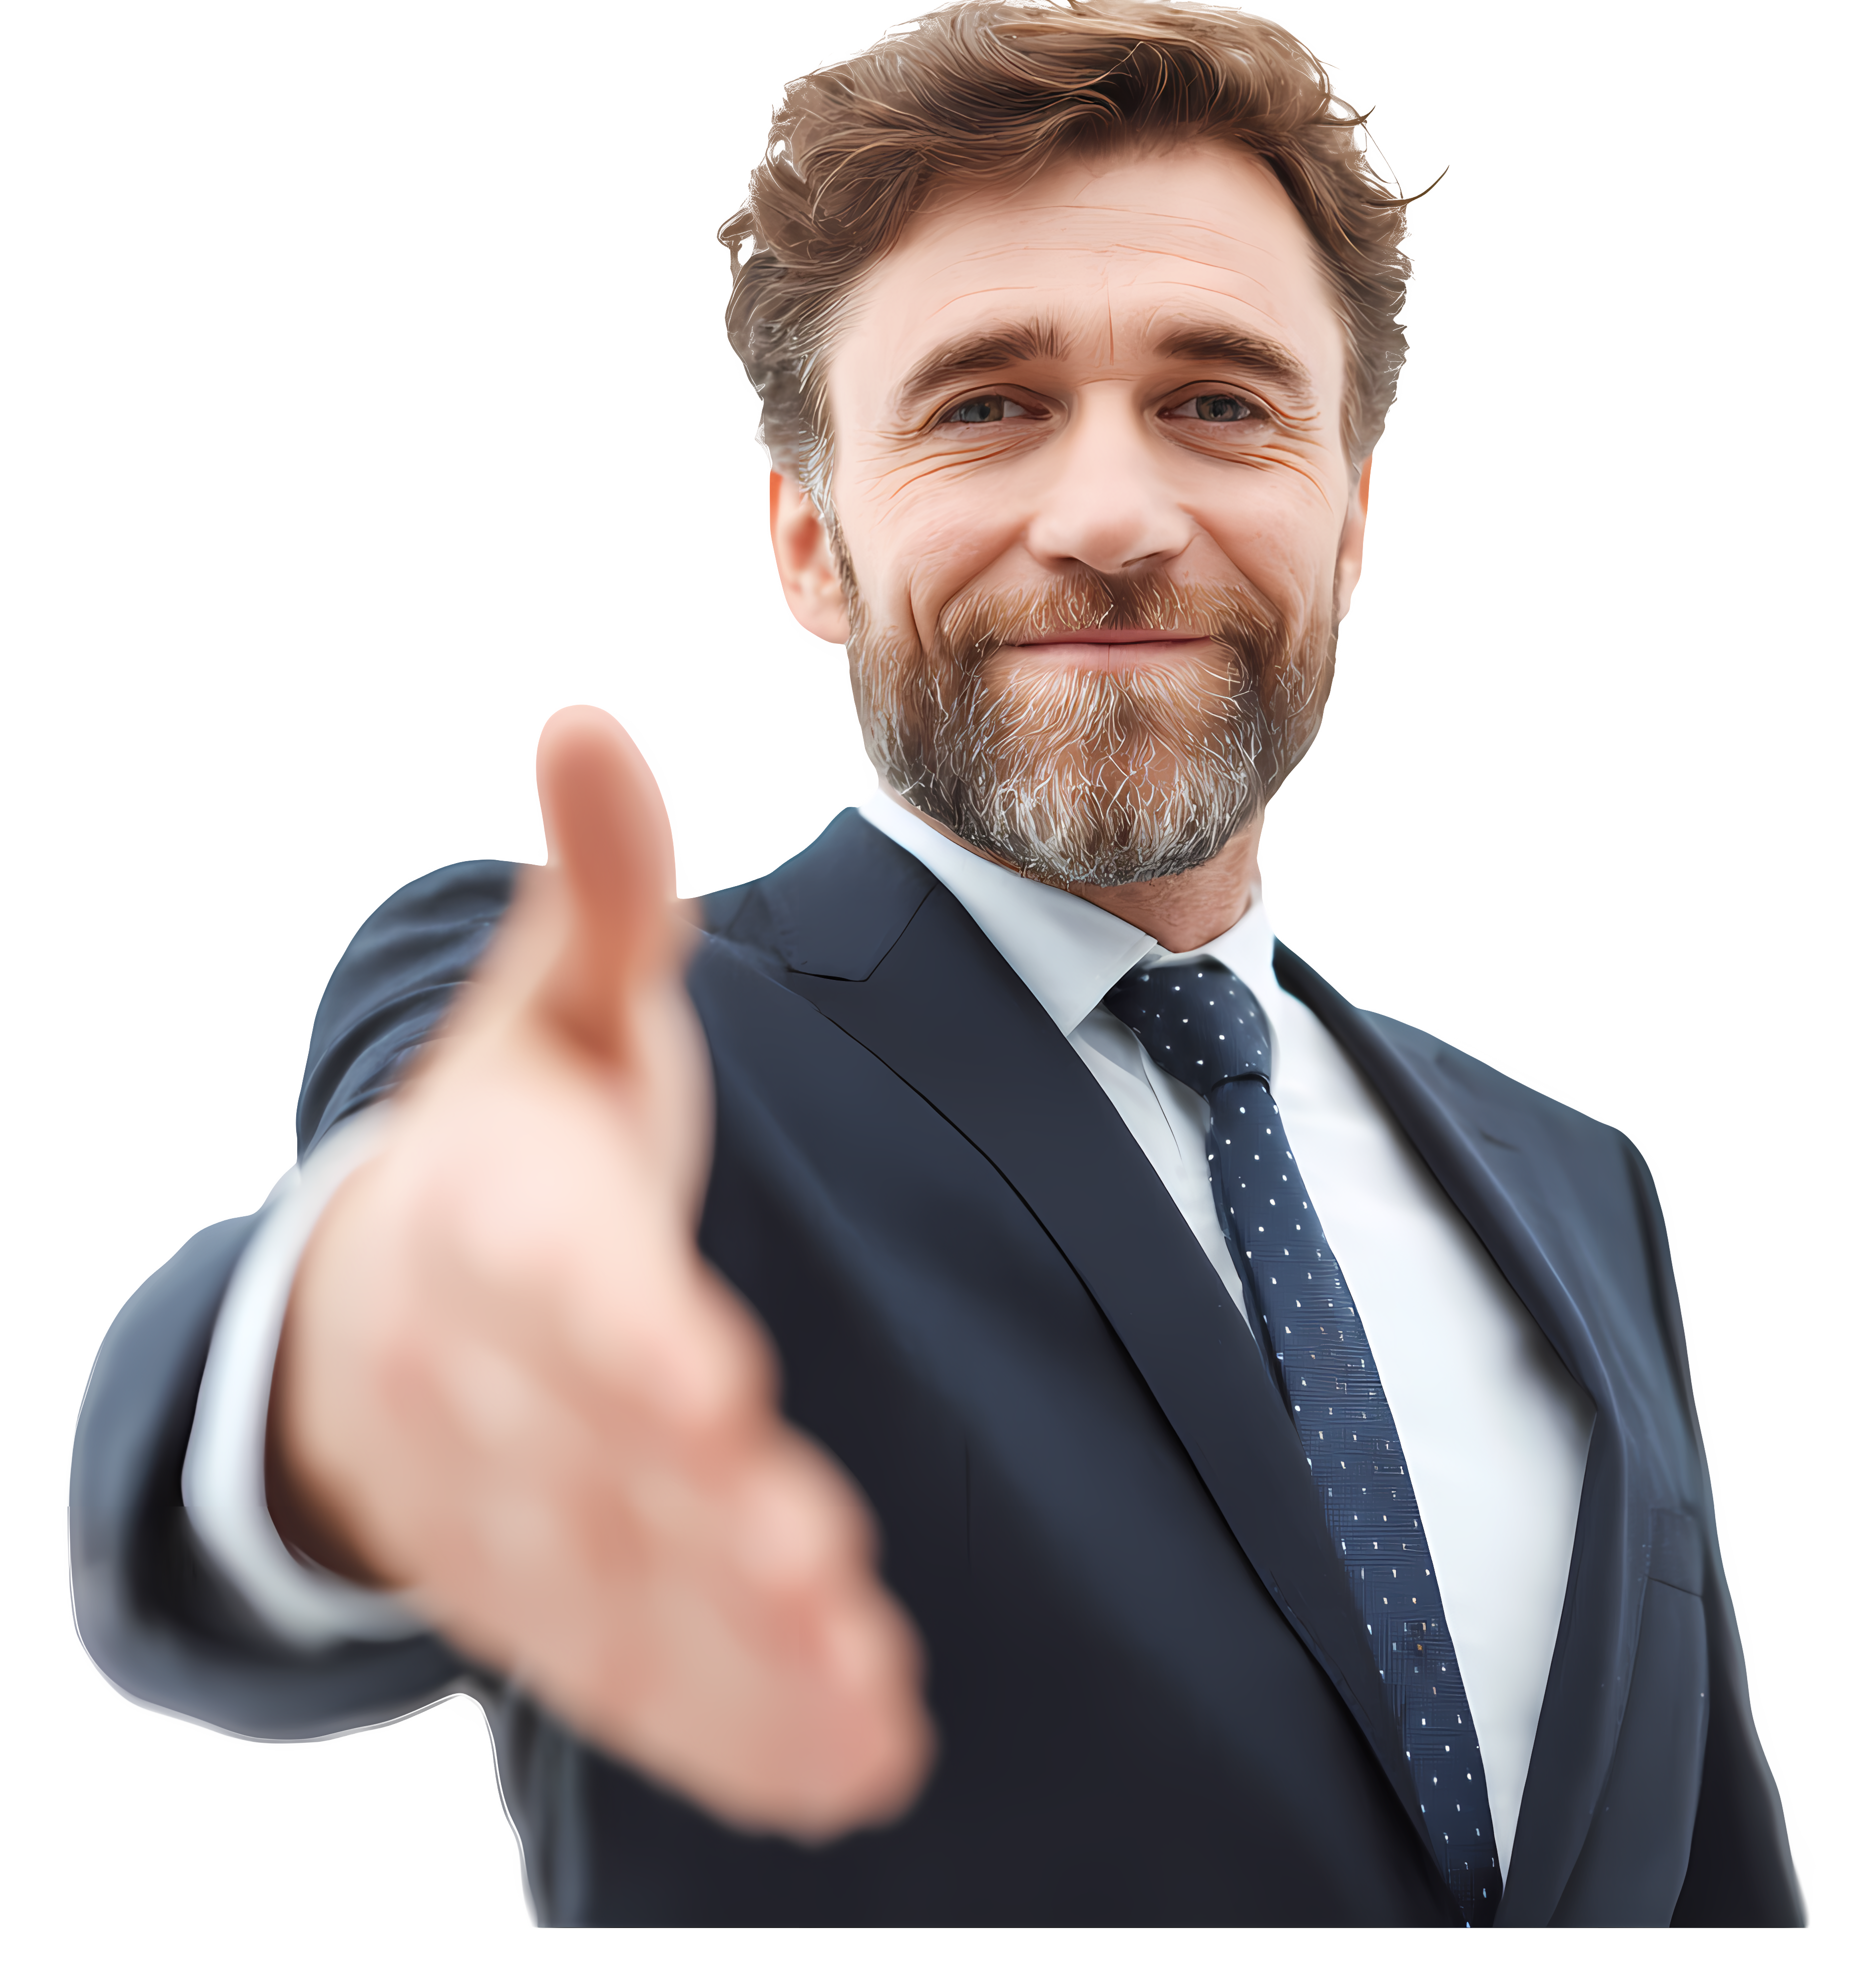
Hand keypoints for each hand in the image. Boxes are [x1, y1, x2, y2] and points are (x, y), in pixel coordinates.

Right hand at [267, 701, 933, 1838]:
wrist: (367, 1309)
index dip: (622, 1335)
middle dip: (705, 1531)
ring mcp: (512, 1506)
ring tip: (861, 1714)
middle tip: (827, 1588)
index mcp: (495, 1224)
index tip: (711, 1383)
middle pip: (591, 1464)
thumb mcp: (539, 1009)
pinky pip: (631, 1667)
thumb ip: (594, 894)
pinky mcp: (548, 1590)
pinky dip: (725, 1722)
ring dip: (733, 1662)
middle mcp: (489, 1380)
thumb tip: (586, 723)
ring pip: (615, 1595)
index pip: (553, 1283)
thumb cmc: (498, 1145)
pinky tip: (839, 1768)